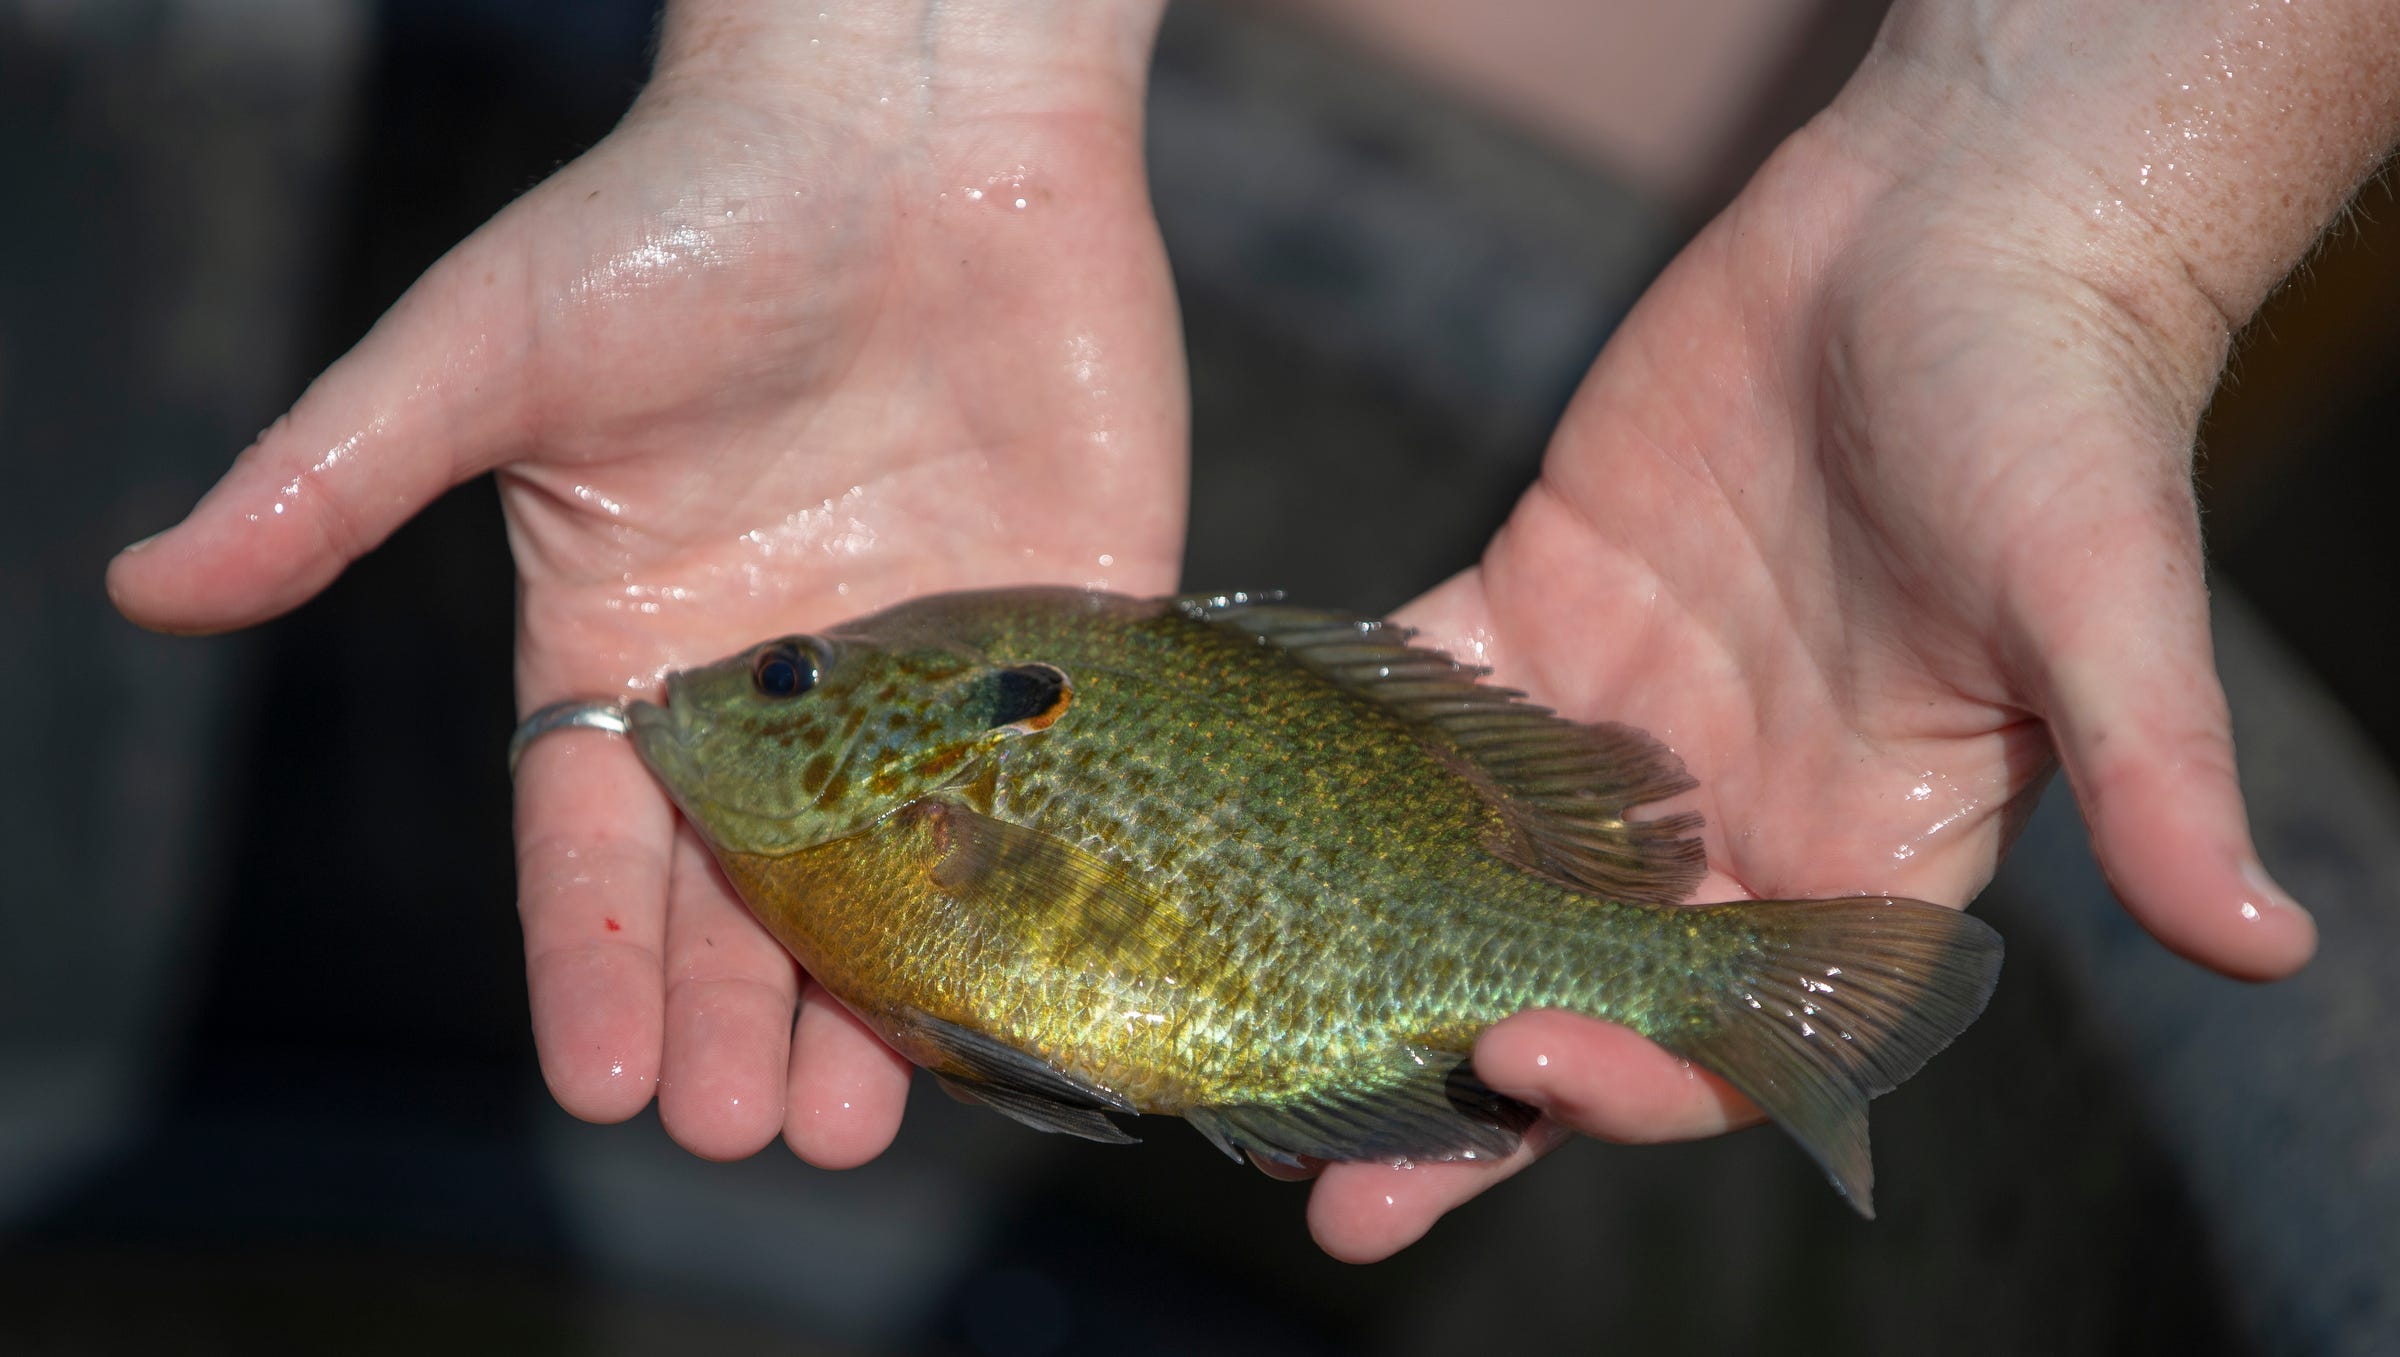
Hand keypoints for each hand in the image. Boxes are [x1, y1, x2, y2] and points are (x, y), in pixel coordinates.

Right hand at [107, 0, 1182, 1164]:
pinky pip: (1060, 777)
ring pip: (905, 868)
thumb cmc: (682, 209)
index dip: (595, 963)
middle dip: (741, 1013)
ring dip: (885, 996)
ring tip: (868, 1116)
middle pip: (752, 888)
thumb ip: (338, 476)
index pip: (601, 844)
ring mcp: (929, 660)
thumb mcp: (489, 346)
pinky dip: (1048, 879)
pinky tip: (1038, 979)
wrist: (910, 106)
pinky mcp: (1071, 621)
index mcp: (635, 642)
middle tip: (749, 1131)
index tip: (597, 1083)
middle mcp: (782, 679)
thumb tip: (147, 582)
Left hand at [1305, 0, 2398, 1257]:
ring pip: (1467, 871)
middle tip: (1343, 1198)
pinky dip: (1328, 754)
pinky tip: (1228, 800)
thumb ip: (2153, 773)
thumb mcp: (2102, 596)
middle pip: (1573, 994)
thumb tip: (2274, 943)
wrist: (1954, 227)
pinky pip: (1415, 699)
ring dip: (1361, 959)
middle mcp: (1722, 819)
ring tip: (1239, 1042)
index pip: (1732, 1028)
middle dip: (1466, 1094)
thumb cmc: (2057, 407)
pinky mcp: (1538, 603)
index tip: (1522, 1071)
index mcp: (1857, 857)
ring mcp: (1616, 721)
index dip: (1633, 1078)